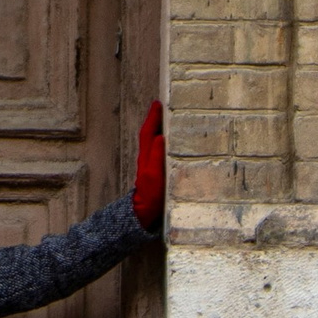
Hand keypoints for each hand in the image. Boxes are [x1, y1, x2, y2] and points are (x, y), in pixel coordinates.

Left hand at [131, 101, 164, 232]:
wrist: (144, 214)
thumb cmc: (150, 196)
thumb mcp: (154, 175)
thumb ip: (157, 156)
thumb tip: (161, 136)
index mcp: (147, 157)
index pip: (148, 132)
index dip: (153, 117)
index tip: (158, 103)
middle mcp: (148, 158)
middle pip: (150, 134)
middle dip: (156, 120)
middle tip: (164, 106)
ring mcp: (152, 165)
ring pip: (155, 142)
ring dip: (160, 129)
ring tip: (170, 119)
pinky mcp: (157, 173)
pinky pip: (160, 152)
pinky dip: (165, 143)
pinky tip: (173, 143)